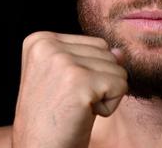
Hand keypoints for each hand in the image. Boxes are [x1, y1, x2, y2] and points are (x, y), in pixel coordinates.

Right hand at [12, 32, 127, 147]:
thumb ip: (93, 60)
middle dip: (100, 83)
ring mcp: (62, 61)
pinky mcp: (79, 81)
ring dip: (104, 95)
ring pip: (117, 68)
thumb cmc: (53, 120)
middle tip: (70, 103)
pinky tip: (83, 115)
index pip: (96, 44)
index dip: (90, 73)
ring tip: (76, 109)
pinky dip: (109, 107)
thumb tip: (120, 52)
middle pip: (108, 53)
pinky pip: (121, 86)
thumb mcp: (70, 82)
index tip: (63, 92)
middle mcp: (47, 45)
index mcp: (40, 41)